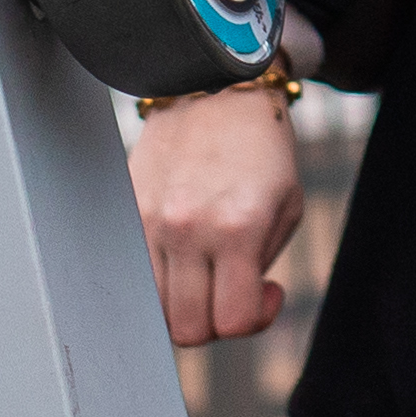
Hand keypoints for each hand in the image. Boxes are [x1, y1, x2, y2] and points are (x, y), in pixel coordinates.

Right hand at [134, 87, 305, 347]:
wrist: (215, 87)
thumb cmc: (263, 149)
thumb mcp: (287, 206)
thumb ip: (262, 264)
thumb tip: (235, 311)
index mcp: (238, 227)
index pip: (231, 322)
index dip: (255, 320)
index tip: (267, 291)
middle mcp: (188, 229)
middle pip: (188, 329)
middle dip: (216, 322)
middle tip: (234, 289)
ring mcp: (150, 221)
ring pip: (155, 309)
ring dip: (183, 305)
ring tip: (207, 275)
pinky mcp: (128, 211)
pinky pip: (136, 274)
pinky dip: (159, 280)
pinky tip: (181, 256)